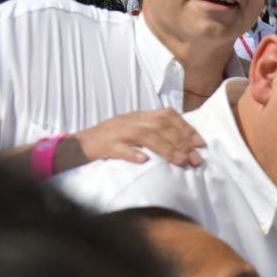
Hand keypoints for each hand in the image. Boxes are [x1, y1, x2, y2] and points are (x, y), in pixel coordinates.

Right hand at [56, 109, 204, 172]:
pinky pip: (118, 147)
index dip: (186, 128)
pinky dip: (132, 153)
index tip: (200, 143)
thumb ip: (155, 134)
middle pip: (159, 126)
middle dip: (181, 142)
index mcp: (138, 116)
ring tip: (180, 162)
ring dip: (165, 149)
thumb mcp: (133, 133)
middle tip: (195, 159)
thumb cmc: (110, 141)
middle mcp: (129, 120)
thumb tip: (185, 146)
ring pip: (144, 135)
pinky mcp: (102, 145)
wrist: (75, 145)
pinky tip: (144, 161)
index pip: (167, 115)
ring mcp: (115, 131)